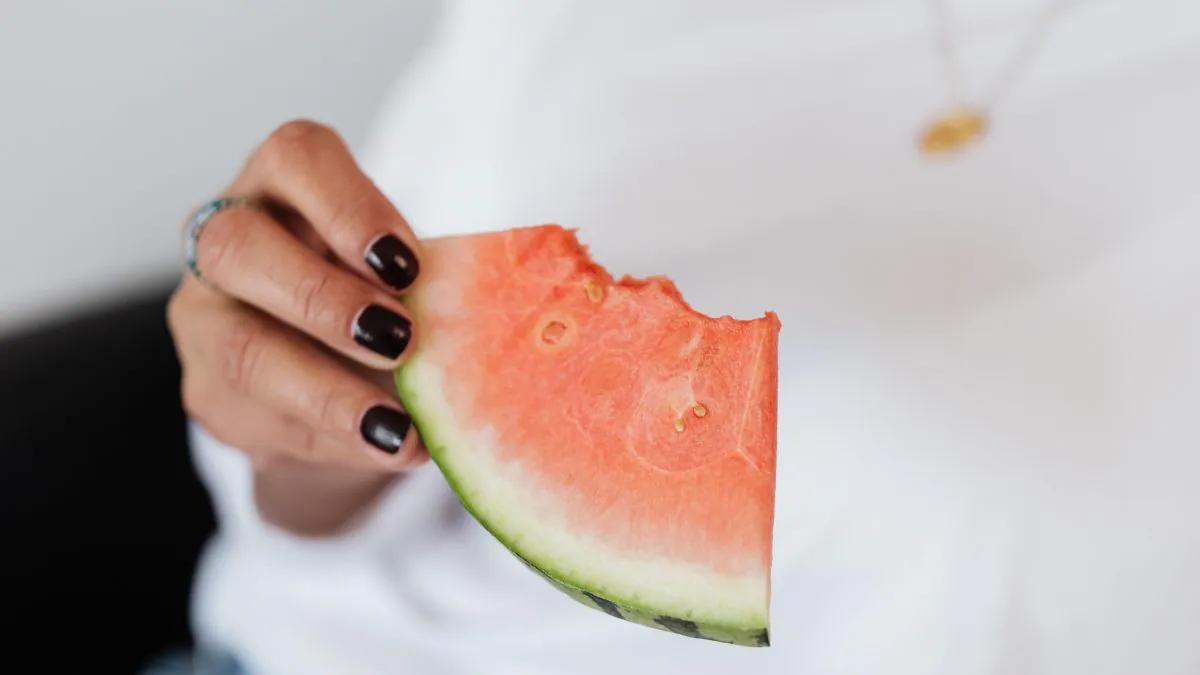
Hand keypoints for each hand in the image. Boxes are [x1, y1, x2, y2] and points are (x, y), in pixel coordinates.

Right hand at [168, 120, 426, 532]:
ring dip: (329, 391)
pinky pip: (260, 419)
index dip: (348, 207)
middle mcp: (223, 238)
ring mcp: (204, 317)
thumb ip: (425, 279)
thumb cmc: (375, 294)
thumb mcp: (400, 272)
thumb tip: (488, 317)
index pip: (295, 157)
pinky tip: (390, 448)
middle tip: (400, 339)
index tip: (407, 264)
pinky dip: (335, 440)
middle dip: (323, 298)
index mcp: (280, 184)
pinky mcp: (209, 392)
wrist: (324, 377)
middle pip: (238, 247)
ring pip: (242, 348)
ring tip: (399, 426)